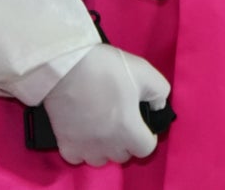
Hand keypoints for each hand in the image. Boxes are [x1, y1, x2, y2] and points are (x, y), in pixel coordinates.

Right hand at [43, 43, 169, 166]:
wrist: (66, 65)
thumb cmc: (107, 68)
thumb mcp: (145, 72)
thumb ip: (160, 92)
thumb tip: (157, 107)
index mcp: (127, 129)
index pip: (146, 149)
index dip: (148, 136)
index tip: (143, 124)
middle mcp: (106, 144)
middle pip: (123, 155)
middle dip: (127, 141)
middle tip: (122, 120)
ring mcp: (84, 146)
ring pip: (100, 159)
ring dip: (105, 148)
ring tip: (103, 128)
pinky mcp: (64, 143)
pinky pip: (77, 157)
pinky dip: (82, 149)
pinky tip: (84, 133)